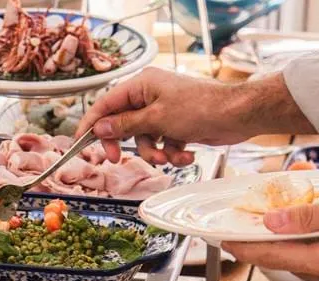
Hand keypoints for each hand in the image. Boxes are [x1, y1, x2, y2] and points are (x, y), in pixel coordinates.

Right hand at [77, 68, 314, 165]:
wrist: (238, 116)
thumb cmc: (201, 109)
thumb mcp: (156, 119)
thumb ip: (125, 125)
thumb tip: (99, 128)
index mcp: (141, 85)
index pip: (106, 104)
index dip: (91, 124)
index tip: (80, 143)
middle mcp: (150, 95)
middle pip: (122, 124)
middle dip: (123, 144)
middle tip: (115, 158)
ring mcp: (163, 111)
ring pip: (143, 139)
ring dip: (154, 153)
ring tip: (168, 157)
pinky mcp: (176, 126)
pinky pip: (161, 144)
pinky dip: (171, 153)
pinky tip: (185, 155)